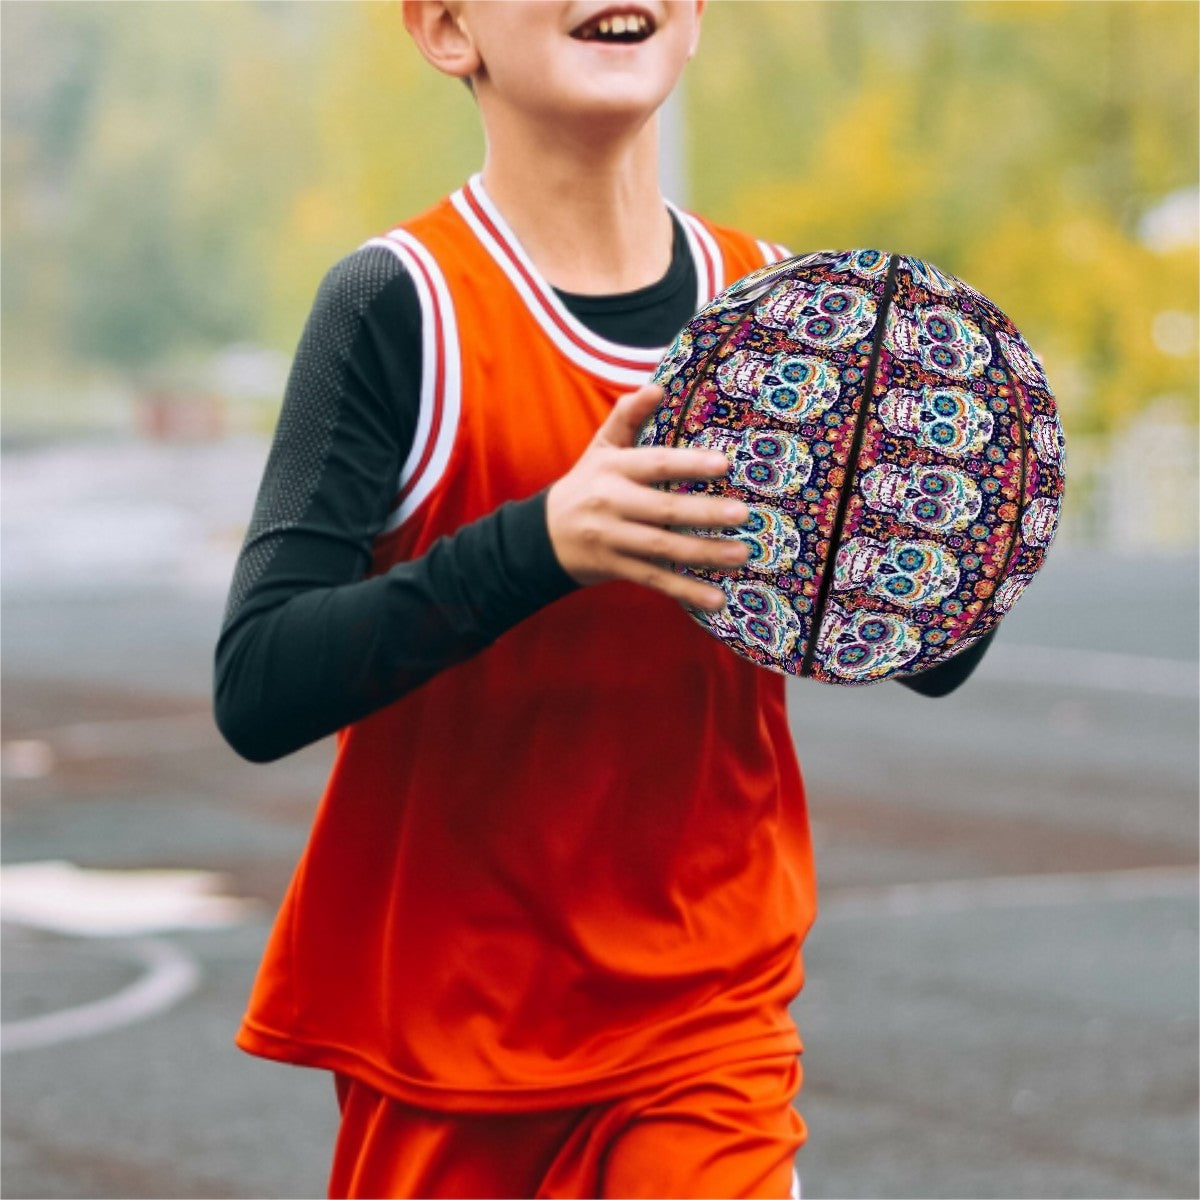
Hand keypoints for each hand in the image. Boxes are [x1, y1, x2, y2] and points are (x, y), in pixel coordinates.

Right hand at [546, 384, 749, 610]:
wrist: (543, 536)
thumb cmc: (587, 484)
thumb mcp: (601, 448)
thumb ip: (628, 416)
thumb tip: (658, 385)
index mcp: (612, 469)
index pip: (654, 464)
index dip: (688, 463)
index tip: (725, 465)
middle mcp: (611, 504)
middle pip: (663, 510)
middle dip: (705, 513)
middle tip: (744, 514)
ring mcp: (613, 539)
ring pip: (663, 548)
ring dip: (704, 553)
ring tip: (741, 554)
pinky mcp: (616, 568)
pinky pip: (655, 580)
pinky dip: (685, 591)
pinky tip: (716, 600)